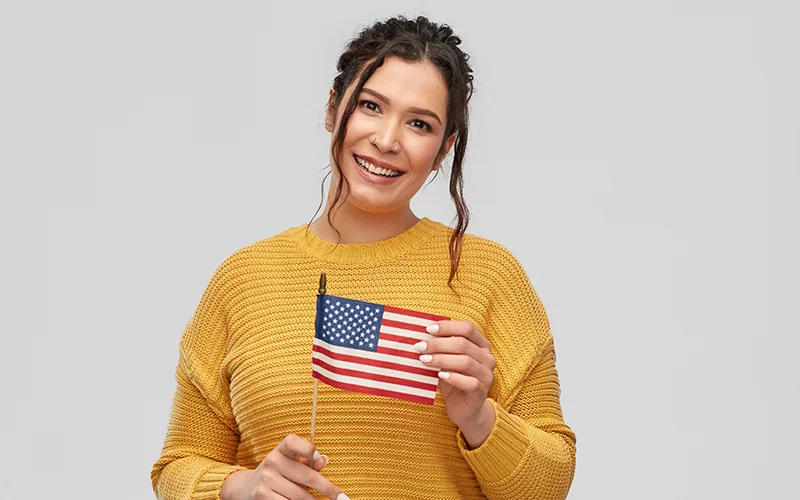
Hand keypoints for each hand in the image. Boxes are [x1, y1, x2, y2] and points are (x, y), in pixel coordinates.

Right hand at [220, 434, 348, 499]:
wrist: (245, 488)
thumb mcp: (289, 463)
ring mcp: (266, 480)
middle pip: (307, 476)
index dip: (307, 448)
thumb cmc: (277, 473)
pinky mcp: (263, 497)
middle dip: (328, 489)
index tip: (319, 458)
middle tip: (343, 498)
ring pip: (300, 496)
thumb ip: (306, 462)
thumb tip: (324, 460)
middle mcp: (272, 462)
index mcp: (280, 449)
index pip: (293, 441)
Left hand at [413, 321, 496, 446]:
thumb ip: (439, 350)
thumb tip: (419, 337)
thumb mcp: (446, 362)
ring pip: (465, 362)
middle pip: (463, 344)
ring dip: (442, 359)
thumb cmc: (453, 381)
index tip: (428, 329)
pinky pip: (469, 382)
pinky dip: (453, 377)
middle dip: (438, 344)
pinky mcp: (482, 392)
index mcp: (481, 345)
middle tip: (420, 347)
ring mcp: (487, 375)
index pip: (467, 328)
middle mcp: (487, 358)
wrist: (465, 410)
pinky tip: (440, 376)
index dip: (448, 326)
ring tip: (424, 360)